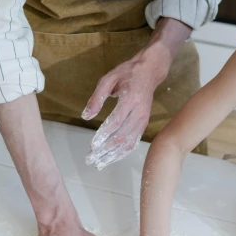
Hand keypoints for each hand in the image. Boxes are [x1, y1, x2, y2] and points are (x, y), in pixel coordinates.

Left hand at [83, 45, 170, 169]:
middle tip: (90, 158)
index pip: (116, 121)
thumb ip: (96, 98)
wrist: (150, 71)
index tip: (92, 145)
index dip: (104, 135)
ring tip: (99, 163)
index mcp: (130, 99)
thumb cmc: (127, 73)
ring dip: (113, 155)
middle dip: (105, 150)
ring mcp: (143, 120)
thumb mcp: (108, 79)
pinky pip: (134, 142)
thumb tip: (85, 116)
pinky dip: (122, 153)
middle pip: (121, 136)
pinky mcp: (144, 124)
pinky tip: (111, 158)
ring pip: (128, 143)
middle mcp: (139, 112)